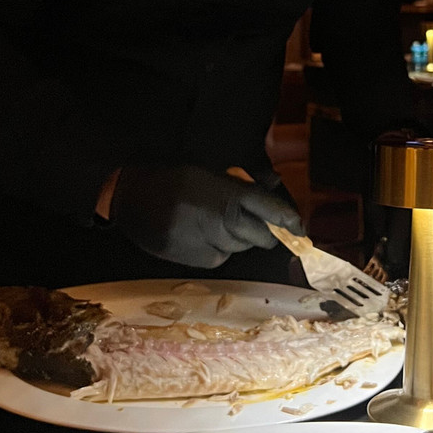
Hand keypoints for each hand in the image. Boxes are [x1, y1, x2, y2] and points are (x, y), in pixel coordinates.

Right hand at [109, 165, 302, 267]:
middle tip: (253, 225)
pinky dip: (218, 250)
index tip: (299, 228)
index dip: (288, 220)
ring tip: (215, 224)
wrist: (133, 197)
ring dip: (237, 240)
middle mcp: (224, 219)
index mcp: (229, 193)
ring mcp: (211, 241)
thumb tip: (273, 182)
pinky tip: (201, 236)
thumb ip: (243, 181)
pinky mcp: (197, 260)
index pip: (270, 208)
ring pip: (241, 248)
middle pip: (262, 236)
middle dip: (263, 233)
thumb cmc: (175, 180)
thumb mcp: (210, 172)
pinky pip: (221, 258)